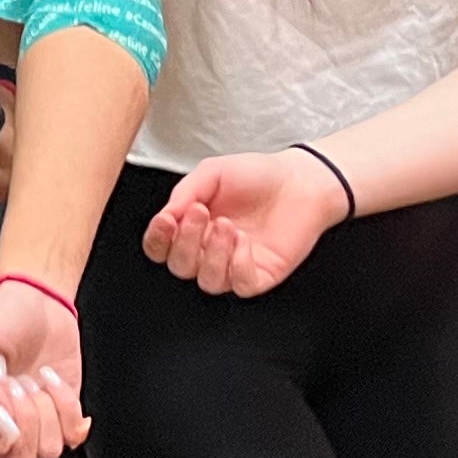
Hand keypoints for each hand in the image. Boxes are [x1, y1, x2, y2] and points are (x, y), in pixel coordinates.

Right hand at [0, 275, 87, 457]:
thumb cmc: (2, 319)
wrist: (40, 303)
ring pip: (48, 450)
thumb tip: (0, 423)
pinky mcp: (60, 418)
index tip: (6, 391)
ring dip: (50, 409)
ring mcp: (32, 424)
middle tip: (23, 383)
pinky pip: (73, 436)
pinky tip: (53, 383)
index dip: (4, 425)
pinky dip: (69, 407)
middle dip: (29, 418)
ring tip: (37, 380)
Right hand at [144, 147, 346, 297]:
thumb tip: (165, 215)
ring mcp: (234, 265)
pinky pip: (240, 285)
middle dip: (185, 242)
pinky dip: (238, 265)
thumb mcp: (212, 172)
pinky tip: (244, 241)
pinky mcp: (260, 275)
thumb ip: (185, 191)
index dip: (157, 239)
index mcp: (192, 227)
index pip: (160, 247)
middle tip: (201, 213)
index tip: (166, 220)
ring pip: (207, 281)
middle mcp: (209, 250)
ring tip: (228, 225)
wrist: (300, 180)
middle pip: (180, 267)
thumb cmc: (257, 175)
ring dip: (213, 254)